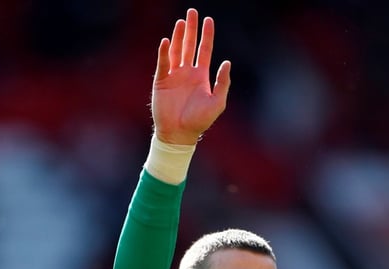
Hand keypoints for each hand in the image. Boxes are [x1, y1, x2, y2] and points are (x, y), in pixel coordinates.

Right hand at [151, 8, 230, 144]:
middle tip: (192, 12)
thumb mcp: (217, 102)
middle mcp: (187, 72)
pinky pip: (163, 63)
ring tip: (181, 22)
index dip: (207, 35)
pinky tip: (167, 41)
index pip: (204, 50)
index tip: (208, 20)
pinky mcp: (161, 81)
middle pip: (189, 45)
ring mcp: (174, 75)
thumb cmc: (199, 121)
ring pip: (176, 51)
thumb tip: (227, 62)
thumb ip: (223, 82)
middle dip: (191, 29)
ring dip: (178, 36)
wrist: (179, 134)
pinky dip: (164, 52)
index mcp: (201, 76)